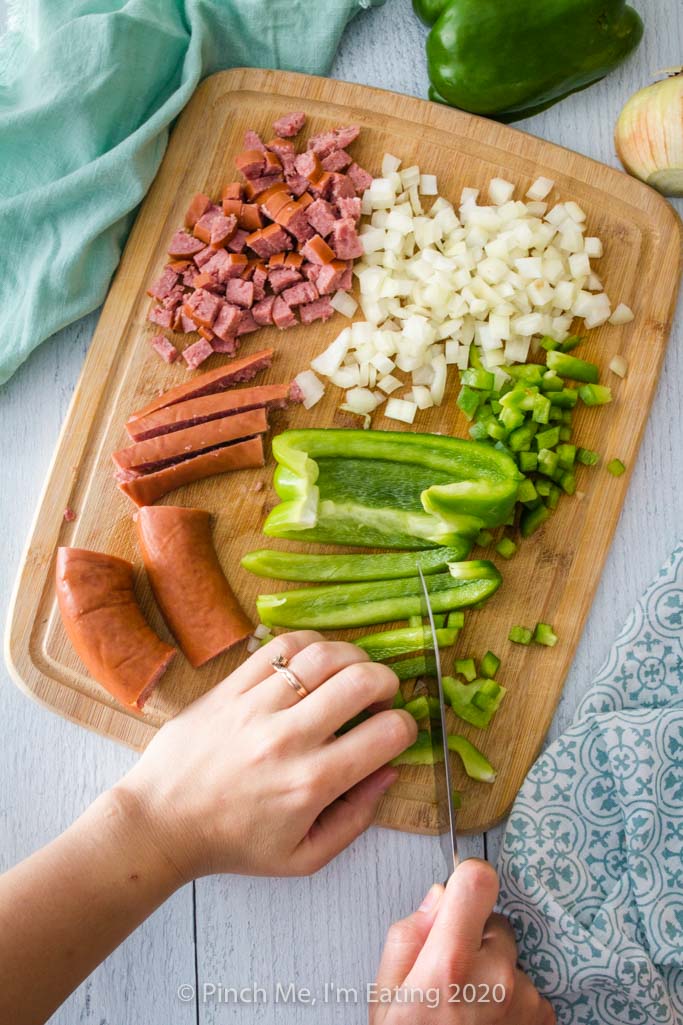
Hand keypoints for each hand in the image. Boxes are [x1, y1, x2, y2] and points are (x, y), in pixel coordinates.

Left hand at [116, 630, 416, 881]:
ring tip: (351, 673)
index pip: (386, 734)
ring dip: (353, 657)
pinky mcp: (230, 687)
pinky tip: (316, 660)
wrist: (160, 823)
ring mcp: (256, 706)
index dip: (405, 728)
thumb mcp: (304, 857)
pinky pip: (280, 646)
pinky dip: (311, 643)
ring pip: (324, 654)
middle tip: (381, 696)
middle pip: (362, 680)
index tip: (396, 731)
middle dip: (388, 682)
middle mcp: (288, 738)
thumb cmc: (234, 843)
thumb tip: (389, 771)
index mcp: (311, 783)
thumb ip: (356, 819)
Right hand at [370, 860, 554, 1023]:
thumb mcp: (385, 994)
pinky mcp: (544, 1018)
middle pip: (494, 921)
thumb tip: (439, 896)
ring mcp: (526, 999)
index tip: (458, 897)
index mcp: (450, 963)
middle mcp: (496, 976)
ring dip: (493, 973)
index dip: (465, 882)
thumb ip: (409, 934)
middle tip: (451, 978)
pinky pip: (527, 986)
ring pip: (510, 957)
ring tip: (469, 1011)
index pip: (479, 880)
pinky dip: (510, 999)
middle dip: (474, 939)